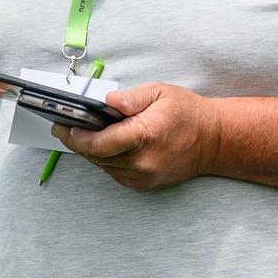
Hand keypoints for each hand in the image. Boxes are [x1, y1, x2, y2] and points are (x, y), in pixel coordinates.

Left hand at [54, 82, 223, 192]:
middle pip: (97, 156)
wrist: (214, 141)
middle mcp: (143, 162)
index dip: (77, 137)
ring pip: (104, 166)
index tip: (65, 126)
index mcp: (145, 136)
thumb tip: (107, 101)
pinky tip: (106, 146)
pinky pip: (115, 173)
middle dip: (77, 142)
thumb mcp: (159, 93)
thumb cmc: (187, 113)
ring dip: (91, 152)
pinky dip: (107, 160)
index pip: (99, 144)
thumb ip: (130, 98)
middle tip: (63, 128)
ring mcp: (144, 177)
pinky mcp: (144, 185)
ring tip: (81, 134)